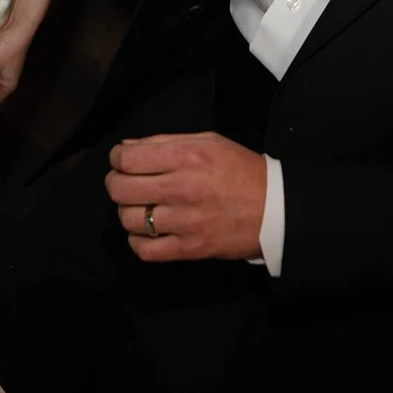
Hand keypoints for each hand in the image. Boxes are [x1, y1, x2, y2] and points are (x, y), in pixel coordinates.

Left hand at [105, 132, 264, 261]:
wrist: (275, 208)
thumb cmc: (240, 170)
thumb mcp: (209, 142)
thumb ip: (165, 142)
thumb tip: (126, 150)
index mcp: (187, 157)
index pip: (128, 159)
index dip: (118, 159)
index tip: (124, 162)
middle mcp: (182, 188)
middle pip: (121, 189)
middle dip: (117, 183)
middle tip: (127, 183)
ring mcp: (185, 221)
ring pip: (128, 219)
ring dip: (128, 212)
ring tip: (141, 207)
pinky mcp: (190, 248)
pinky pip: (145, 250)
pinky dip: (138, 241)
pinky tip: (147, 231)